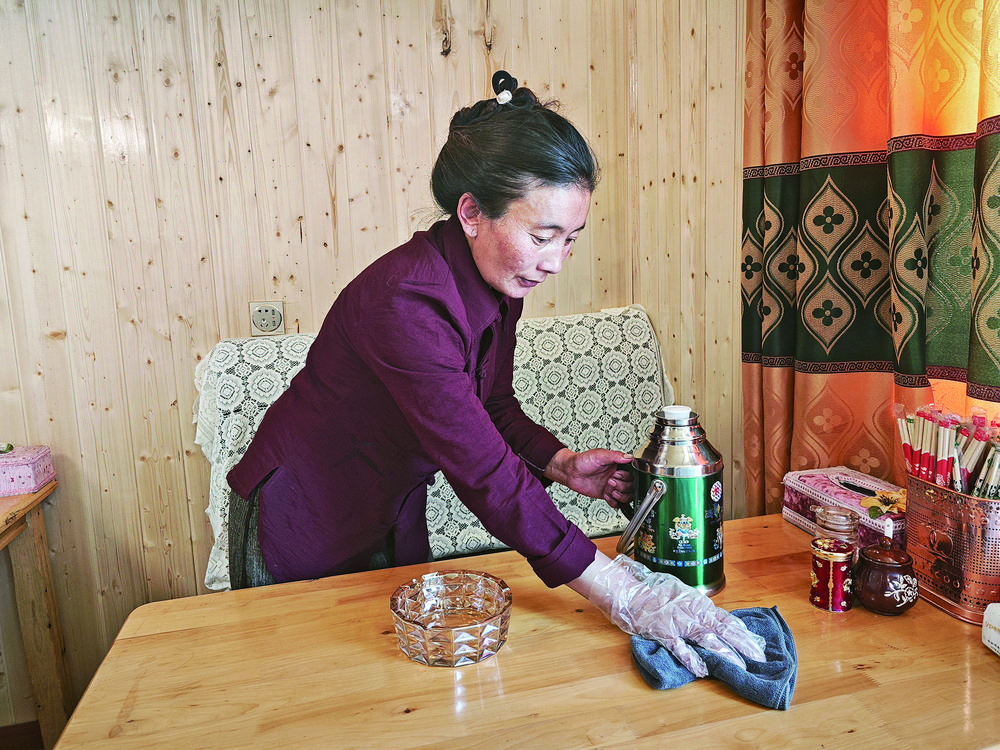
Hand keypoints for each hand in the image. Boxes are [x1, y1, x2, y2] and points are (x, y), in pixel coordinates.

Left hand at [544, 448, 633, 507]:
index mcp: (617, 465)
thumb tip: (628, 457)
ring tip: (611, 490)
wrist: (570, 472)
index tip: (617, 474)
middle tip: (610, 481)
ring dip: (621, 495)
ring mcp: (612, 486)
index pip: (633, 474)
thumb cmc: (582, 461)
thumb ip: (615, 456)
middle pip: (631, 486)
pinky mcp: (606, 494)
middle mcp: (616, 476)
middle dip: (623, 486)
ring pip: (627, 496)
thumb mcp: (599, 455)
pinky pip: (617, 503)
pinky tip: (607, 496)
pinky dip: (614, 502)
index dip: (627, 476)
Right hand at [590, 554, 765, 676]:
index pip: (727, 620)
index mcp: (699, 604)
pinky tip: (702, 670)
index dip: (743, 633)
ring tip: (739, 666)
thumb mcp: (683, 595)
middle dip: (742, 644)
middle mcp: (693, 612)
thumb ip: (700, 608)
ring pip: (706, 638)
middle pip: (723, 629)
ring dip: (724, 653)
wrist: (632, 594)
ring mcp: (679, 623)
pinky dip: (692, 659)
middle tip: (759, 658)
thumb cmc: (656, 594)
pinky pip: (680, 648)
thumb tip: (720, 620)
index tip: (758, 645)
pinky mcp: (664, 632)